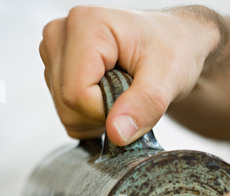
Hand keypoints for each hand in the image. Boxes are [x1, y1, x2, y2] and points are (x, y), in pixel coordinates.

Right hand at [39, 5, 222, 143]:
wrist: (173, 44)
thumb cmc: (173, 50)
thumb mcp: (169, 78)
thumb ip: (144, 105)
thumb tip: (116, 134)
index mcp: (84, 25)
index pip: (77, 94)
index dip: (107, 110)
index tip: (134, 96)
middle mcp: (60, 34)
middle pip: (67, 106)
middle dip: (102, 115)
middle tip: (130, 94)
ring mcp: (54, 53)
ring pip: (66, 114)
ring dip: (97, 118)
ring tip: (121, 92)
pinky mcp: (55, 70)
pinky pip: (67, 115)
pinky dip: (90, 118)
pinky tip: (107, 96)